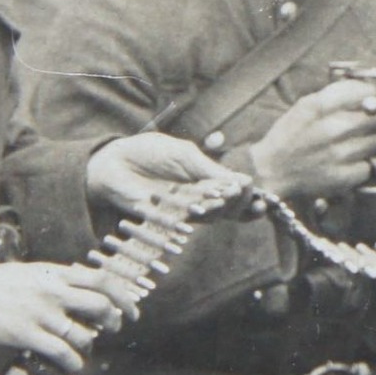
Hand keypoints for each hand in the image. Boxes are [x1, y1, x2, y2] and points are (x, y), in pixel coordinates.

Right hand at [0, 261, 142, 372]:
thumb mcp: (30, 272)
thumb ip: (57, 280)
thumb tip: (83, 289)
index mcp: (54, 273)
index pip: (101, 279)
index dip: (123, 295)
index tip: (132, 308)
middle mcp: (52, 292)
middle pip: (101, 305)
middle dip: (114, 320)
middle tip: (115, 328)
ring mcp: (41, 314)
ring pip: (84, 334)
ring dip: (89, 344)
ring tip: (81, 346)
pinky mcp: (27, 335)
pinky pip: (63, 353)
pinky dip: (74, 363)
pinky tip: (72, 365)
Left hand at [86, 132, 247, 219]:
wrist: (115, 162)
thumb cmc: (150, 153)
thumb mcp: (185, 155)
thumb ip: (211, 169)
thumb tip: (244, 181)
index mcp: (209, 181)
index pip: (238, 194)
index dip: (252, 198)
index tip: (259, 197)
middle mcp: (201, 200)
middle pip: (231, 209)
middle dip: (240, 202)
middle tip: (240, 191)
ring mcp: (185, 212)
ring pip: (213, 216)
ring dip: (221, 207)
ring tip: (226, 196)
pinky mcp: (168, 219)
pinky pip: (189, 220)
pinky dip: (199, 214)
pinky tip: (205, 207)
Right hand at [247, 79, 375, 200]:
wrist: (272, 170)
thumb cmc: (289, 136)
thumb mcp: (305, 105)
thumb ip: (335, 96)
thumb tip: (369, 90)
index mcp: (318, 106)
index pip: (363, 91)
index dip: (374, 94)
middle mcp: (331, 129)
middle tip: (374, 121)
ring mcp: (339, 154)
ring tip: (366, 141)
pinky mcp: (343, 176)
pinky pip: (372, 165)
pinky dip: (368, 162)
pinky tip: (357, 160)